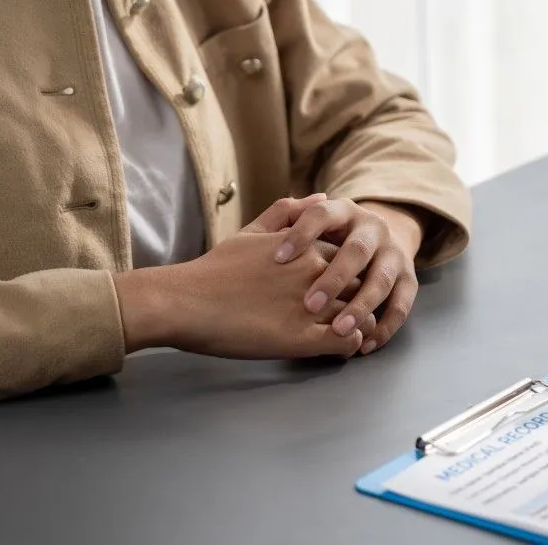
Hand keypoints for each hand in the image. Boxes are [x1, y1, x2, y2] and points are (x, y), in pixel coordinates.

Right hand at [114, 225, 364, 358]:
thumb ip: (287, 214)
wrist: (184, 301)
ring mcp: (311, 305)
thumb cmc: (214, 269)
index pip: (352, 260)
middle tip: (356, 316)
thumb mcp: (252, 232)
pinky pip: (346, 342)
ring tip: (351, 335)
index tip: (345, 290)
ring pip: (361, 316)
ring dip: (360, 326)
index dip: (351, 277)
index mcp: (308, 248)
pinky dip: (350, 346)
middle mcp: (316, 272)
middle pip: (362, 286)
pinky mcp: (302, 338)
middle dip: (362, 301)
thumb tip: (321, 198)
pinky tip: (339, 348)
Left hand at [267, 197, 422, 354]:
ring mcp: (394, 254)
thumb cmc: (326, 241)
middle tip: (310, 305)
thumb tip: (278, 225)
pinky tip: (363, 345)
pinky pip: (401, 306)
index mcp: (344, 212)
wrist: (378, 241)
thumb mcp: (307, 225)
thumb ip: (286, 220)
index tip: (278, 260)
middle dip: (335, 279)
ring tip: (339, 330)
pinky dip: (384, 328)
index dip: (301, 234)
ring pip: (381, 280)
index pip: (323, 215)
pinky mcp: (409, 280)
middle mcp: (373, 229)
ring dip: (361, 306)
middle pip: (357, 251)